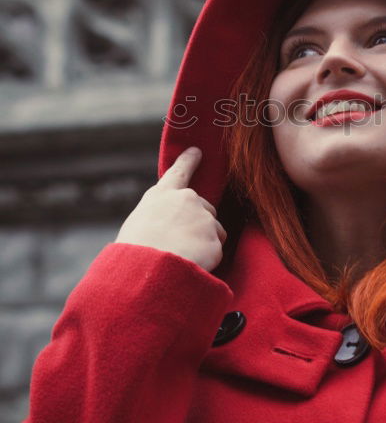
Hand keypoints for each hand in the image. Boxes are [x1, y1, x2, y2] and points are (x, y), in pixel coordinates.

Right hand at [115, 147, 226, 271]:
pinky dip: (207, 260)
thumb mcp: (138, 225)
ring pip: (214, 230)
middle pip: (205, 209)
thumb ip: (158, 218)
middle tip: (180, 244)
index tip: (197, 152)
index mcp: (162, 195)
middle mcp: (187, 200)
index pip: (179, 172)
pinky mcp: (215, 239)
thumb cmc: (134, 252)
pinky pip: (215, 251)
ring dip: (204, 243)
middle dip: (199, 224)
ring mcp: (204, 218)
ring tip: (182, 257)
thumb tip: (167, 228)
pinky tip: (190, 265)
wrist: (146, 270)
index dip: (188, 161)